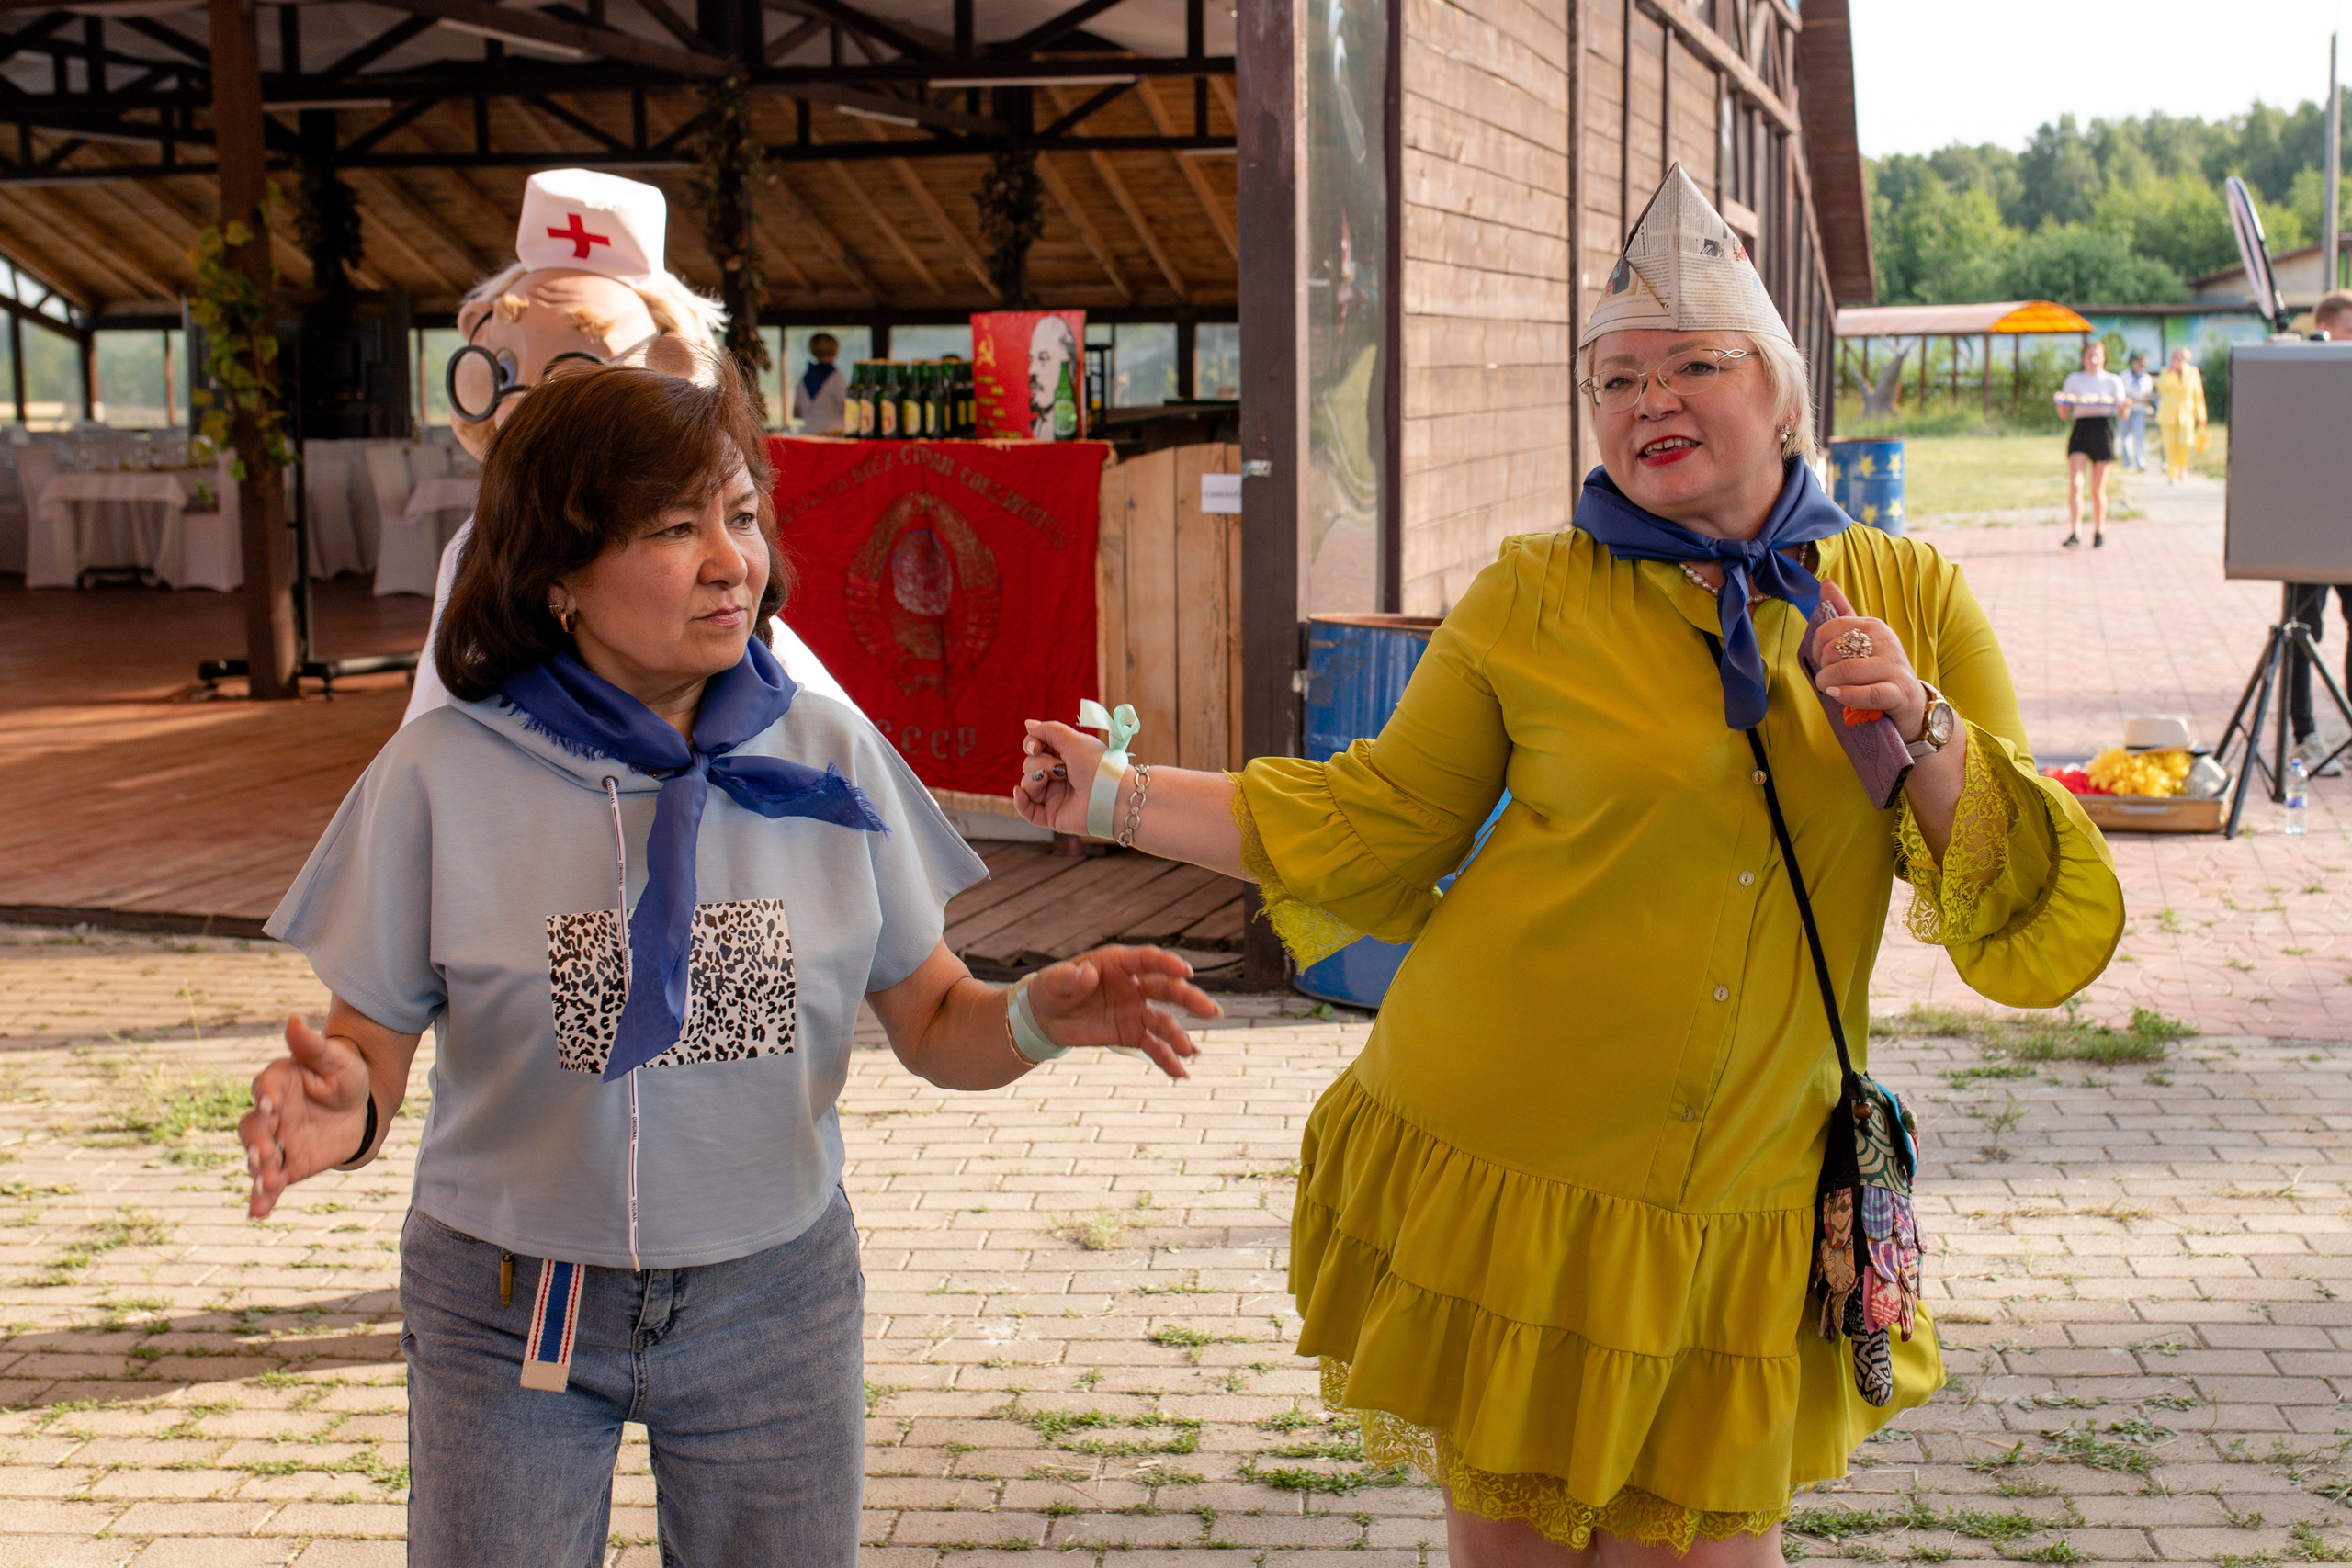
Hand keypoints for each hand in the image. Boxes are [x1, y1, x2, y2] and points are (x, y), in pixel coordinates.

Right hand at [238, 1015, 372, 1219]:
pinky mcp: (285, 1165)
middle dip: (256, 1140)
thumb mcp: (336, 1059)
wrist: (358, 1107)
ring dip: (259, 1168)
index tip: (270, 1102)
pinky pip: (269, 1183)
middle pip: (253, 1127)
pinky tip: (256, 1214)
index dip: (265, 1095)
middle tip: (263, 1151)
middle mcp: (269, 1113)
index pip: (264, 1087)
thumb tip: (294, 1020)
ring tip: (266, 1179)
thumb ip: (313, 1046)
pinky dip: (261, 1198)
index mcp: (277, 1082)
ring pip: (258, 1156)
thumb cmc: (344, 1074)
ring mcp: (274, 1141)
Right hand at [1015, 719, 1109, 837]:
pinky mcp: (1051, 815)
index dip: (1032, 745)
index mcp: (1065, 757)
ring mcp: (1054, 796)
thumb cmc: (1097, 766)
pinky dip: (1020, 801)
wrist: (1111, 796)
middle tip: (1061, 768)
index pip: (1036, 748)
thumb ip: (1049, 730)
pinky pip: (1026, 810)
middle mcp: (1057, 776)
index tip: (1036, 746)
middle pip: (1029, 765)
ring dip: (1035, 779)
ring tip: (1055, 780)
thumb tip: (1028, 724)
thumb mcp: (1073, 740)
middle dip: (1040, 763)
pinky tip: (1020, 792)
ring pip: (1027, 784)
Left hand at [1026, 944, 1221, 1079]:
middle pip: (1167, 990)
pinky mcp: (1131, 1034)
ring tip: (1188, 1052)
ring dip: (1178, 1035)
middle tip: (1211, 1012)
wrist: (1045, 1016)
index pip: (1148, 960)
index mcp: (1118, 964)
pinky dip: (1166, 1059)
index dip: (1167, 964)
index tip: (1186, 972)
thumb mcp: (1054, 981)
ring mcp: (1135, 1010)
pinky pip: (1153, 1046)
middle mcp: (1134, 985)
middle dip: (1190, 1000)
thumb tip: (1088, 974)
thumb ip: (1071, 978)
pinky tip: (1179, 1073)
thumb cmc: (1051, 988)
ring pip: (1164, 1021)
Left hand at [1812, 581, 1926, 739]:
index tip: (1821, 662)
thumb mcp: (1863, 638)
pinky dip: (1846, 695)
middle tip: (1829, 679)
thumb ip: (1843, 612)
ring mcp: (1893, 666)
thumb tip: (1825, 582)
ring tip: (1832, 690)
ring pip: (1845, 671)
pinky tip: (1837, 695)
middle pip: (1833, 651)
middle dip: (1823, 669)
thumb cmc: (1879, 668)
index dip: (1815, 649)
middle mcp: (1885, 641)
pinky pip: (1867, 693)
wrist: (1911, 700)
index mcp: (1873, 626)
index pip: (1827, 630)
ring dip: (1830, 684)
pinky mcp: (1898, 692)